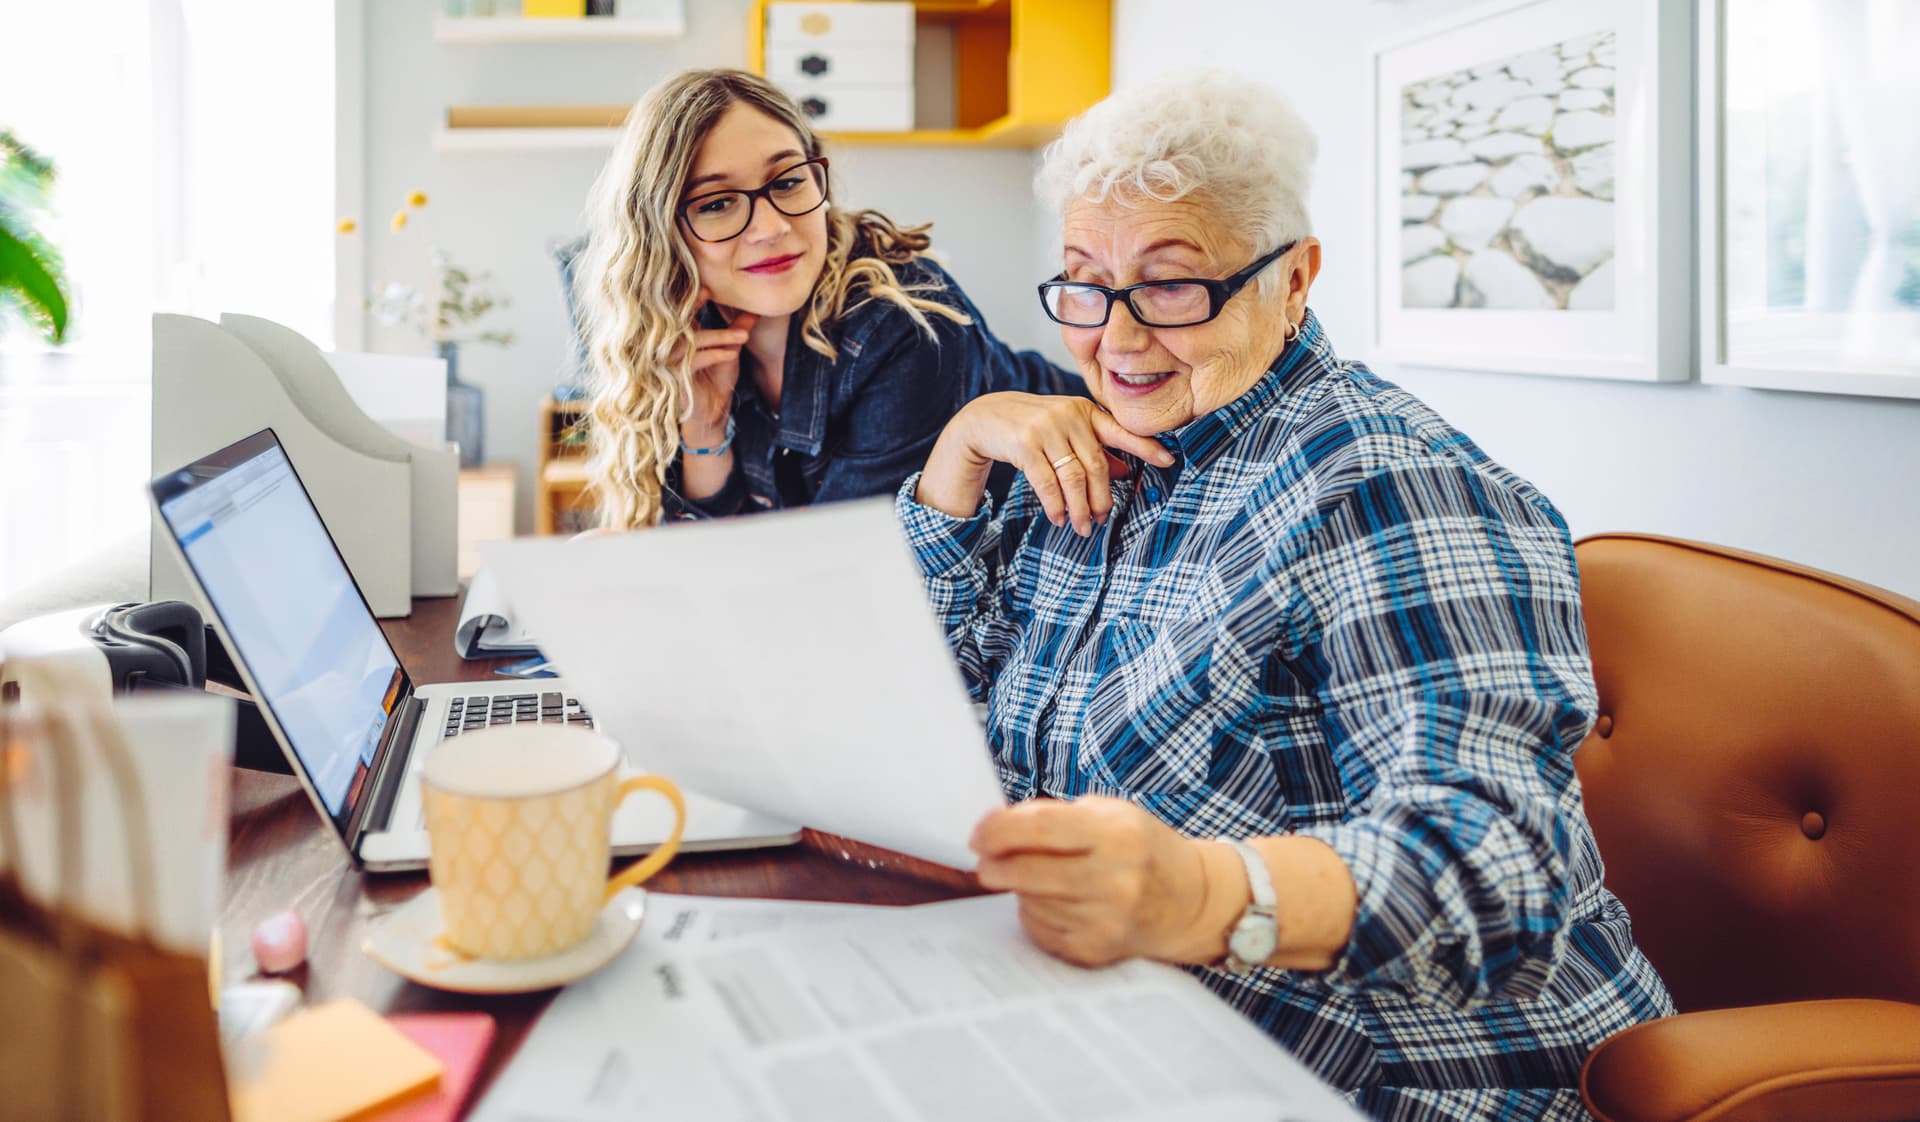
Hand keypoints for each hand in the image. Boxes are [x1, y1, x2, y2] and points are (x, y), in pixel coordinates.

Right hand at [675, 286, 759, 442]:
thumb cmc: (717, 382)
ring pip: (690, 340)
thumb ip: (739, 330)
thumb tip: (755, 310)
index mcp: (682, 336)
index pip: (680, 311)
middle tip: (709, 294)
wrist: (712, 415)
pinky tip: (731, 354)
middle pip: (677, 320)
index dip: (689, 297)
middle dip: (692, 305)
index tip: (708, 287)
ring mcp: (670, 362)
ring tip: (742, 337)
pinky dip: (714, 355)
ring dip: (718, 336)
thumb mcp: (731, 351)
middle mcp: (671, 346)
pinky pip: (693, 360)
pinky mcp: (675, 377)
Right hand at [917, 394, 1174, 534]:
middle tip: (1103, 520)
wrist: (984, 418)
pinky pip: (1047, 482)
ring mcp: (1046, 428)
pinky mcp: (1024, 443)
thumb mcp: (1065, 433)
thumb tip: (1125, 471)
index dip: (1146, 447)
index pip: (1120, 431)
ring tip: (1082, 526)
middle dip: (1102, 499)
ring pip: (1073, 477)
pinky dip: (1055, 504)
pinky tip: (1058, 518)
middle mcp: (1069, 416)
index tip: (1169, 461)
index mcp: (1084, 411)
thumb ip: (1093, 449)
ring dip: (1079, 507)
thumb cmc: (1032, 429)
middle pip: (1096, 466)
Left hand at [970, 796, 1216, 967]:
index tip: (979, 834)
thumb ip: (1054, 816)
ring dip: (1021, 888)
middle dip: (996, 864)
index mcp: (1117, 836)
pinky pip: (1041, 929)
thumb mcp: (1110, 814)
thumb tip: (995, 827)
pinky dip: (1037, 913)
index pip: (1041, 829)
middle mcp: (1114, 881)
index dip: (999, 830)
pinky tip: (1056, 901)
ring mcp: (1105, 921)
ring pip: (1030, 902)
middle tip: (987, 860)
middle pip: (1027, 872)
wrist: (1191, 901)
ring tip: (1040, 877)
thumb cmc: (1143, 848)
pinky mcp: (1096, 951)